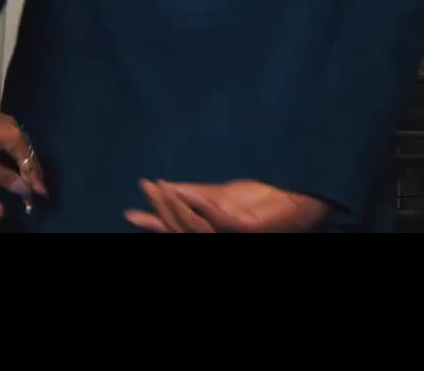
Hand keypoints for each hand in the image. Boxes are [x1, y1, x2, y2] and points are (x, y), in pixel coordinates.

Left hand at [0, 94, 46, 203]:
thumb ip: (2, 175)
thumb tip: (24, 190)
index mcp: (13, 137)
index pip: (29, 164)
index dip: (35, 181)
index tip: (42, 196)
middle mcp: (15, 128)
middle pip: (30, 154)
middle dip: (33, 173)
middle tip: (38, 192)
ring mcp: (8, 123)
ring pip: (23, 147)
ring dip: (26, 164)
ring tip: (29, 181)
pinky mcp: (0, 122)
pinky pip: (15, 142)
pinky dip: (18, 156)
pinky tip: (15, 164)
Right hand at [126, 180, 328, 232]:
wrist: (294, 205)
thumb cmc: (260, 204)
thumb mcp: (220, 196)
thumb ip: (194, 195)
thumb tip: (166, 188)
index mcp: (209, 232)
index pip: (174, 231)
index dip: (152, 223)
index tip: (130, 211)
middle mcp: (216, 238)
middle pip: (179, 230)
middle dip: (159, 208)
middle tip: (145, 186)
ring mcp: (231, 236)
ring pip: (193, 228)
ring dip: (175, 205)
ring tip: (162, 187)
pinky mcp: (246, 230)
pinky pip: (217, 220)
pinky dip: (199, 206)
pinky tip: (187, 192)